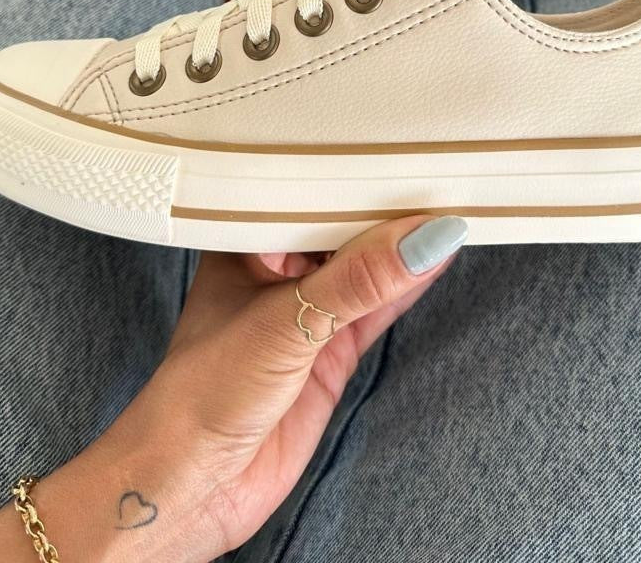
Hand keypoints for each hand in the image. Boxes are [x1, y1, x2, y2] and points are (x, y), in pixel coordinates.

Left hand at [0, 214, 466, 562]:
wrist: (190, 486)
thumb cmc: (200, 394)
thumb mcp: (286, 323)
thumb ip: (359, 281)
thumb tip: (424, 237)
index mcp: (246, 247)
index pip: (307, 197)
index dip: (351, 176)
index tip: (401, 155)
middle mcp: (275, 275)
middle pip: (339, 231)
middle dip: (382, 208)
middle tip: (436, 173)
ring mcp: (305, 315)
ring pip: (363, 271)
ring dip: (401, 249)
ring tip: (450, 207)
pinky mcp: (328, 354)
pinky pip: (375, 312)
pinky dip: (405, 290)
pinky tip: (434, 260)